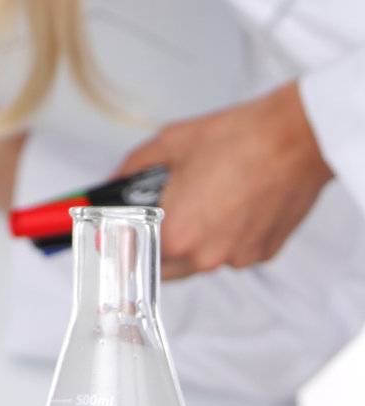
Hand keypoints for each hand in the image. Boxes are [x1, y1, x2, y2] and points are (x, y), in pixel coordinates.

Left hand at [113, 82, 333, 279]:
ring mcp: (239, 258)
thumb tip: (110, 184)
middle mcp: (207, 256)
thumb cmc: (233, 140)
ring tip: (196, 201)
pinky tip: (226, 204)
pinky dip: (222, 234)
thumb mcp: (166, 145)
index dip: (121, 242)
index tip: (111, 234)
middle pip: (164, 266)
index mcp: (176, 235)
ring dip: (190, 239)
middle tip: (149, 217)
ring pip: (200, 259)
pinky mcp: (265, 253)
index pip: (133, 256)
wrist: (293, 139)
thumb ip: (130, 170)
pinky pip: (231, 251)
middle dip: (152, 244)